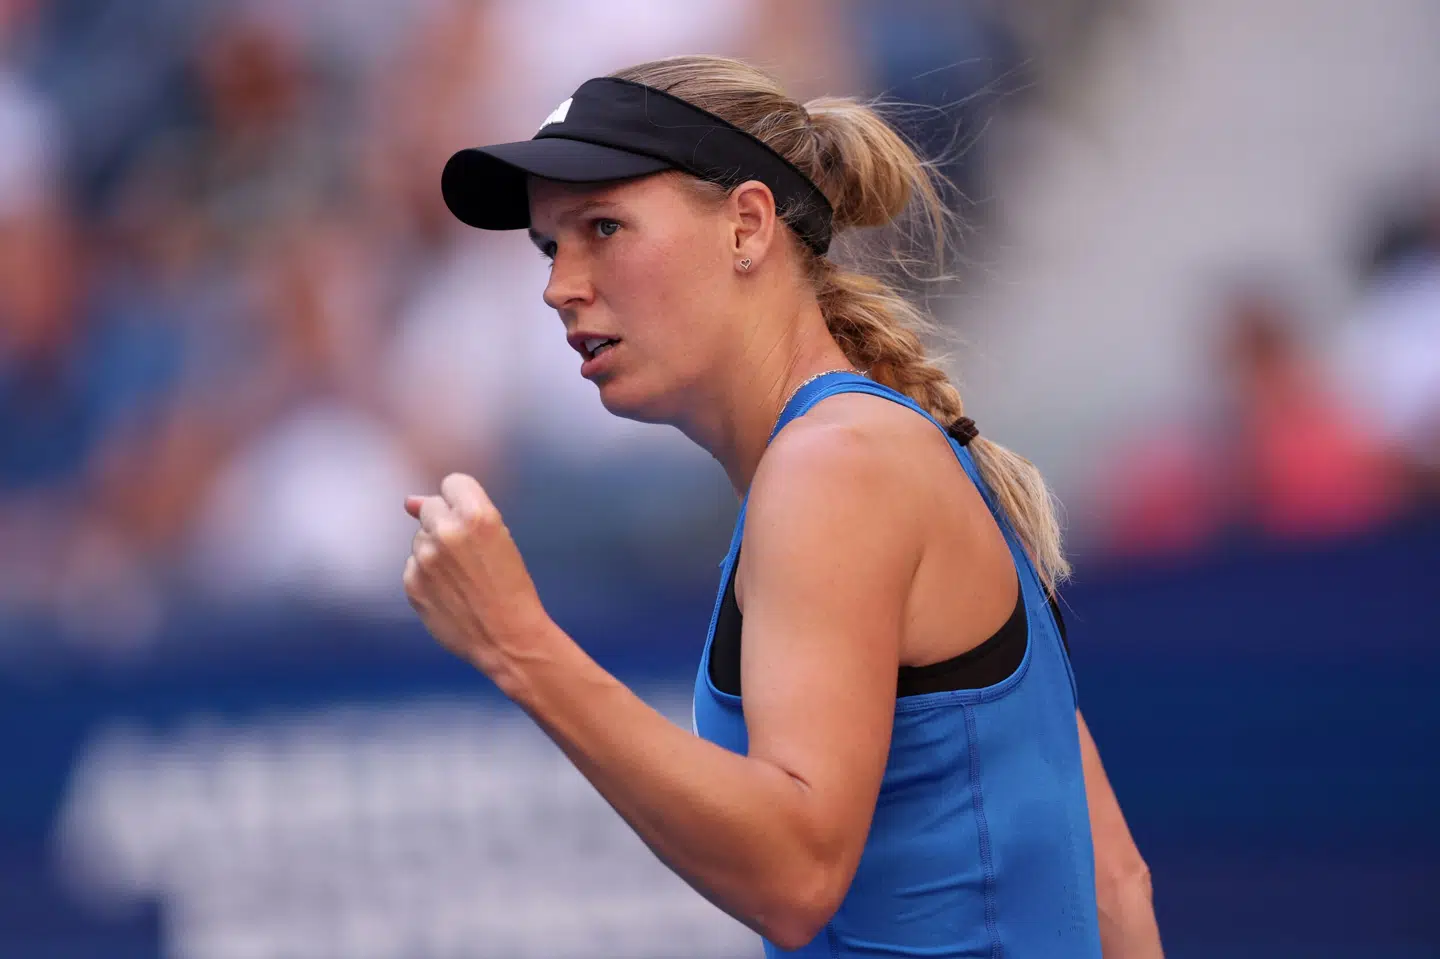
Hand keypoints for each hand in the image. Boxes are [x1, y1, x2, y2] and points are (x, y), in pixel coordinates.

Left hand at [403, 473, 551, 683]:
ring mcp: (425, 558)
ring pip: (421, 537)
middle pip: (431, 507)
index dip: (463, 500)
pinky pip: (414, 565)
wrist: (509, 639)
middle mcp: (447, 531)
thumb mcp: (499, 539)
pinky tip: (450, 593)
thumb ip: (455, 512)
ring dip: (435, 550)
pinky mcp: (412, 582)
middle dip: (446, 523)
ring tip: (463, 578)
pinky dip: (427, 575)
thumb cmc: (510, 587)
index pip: (453, 482)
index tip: (473, 520)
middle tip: (469, 554)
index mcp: (477, 515)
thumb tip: (408, 501)